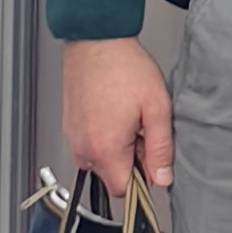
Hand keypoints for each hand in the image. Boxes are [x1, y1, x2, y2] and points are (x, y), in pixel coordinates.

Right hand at [64, 37, 173, 198]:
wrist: (96, 41)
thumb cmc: (125, 68)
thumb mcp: (157, 108)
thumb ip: (161, 148)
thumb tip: (162, 178)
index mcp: (105, 148)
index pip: (123, 191)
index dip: (142, 181)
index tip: (153, 163)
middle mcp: (83, 147)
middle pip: (110, 176)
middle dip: (130, 163)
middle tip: (143, 132)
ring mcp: (73, 137)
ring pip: (99, 162)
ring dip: (117, 150)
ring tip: (129, 120)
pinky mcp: (69, 127)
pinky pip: (88, 146)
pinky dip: (103, 139)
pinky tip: (115, 114)